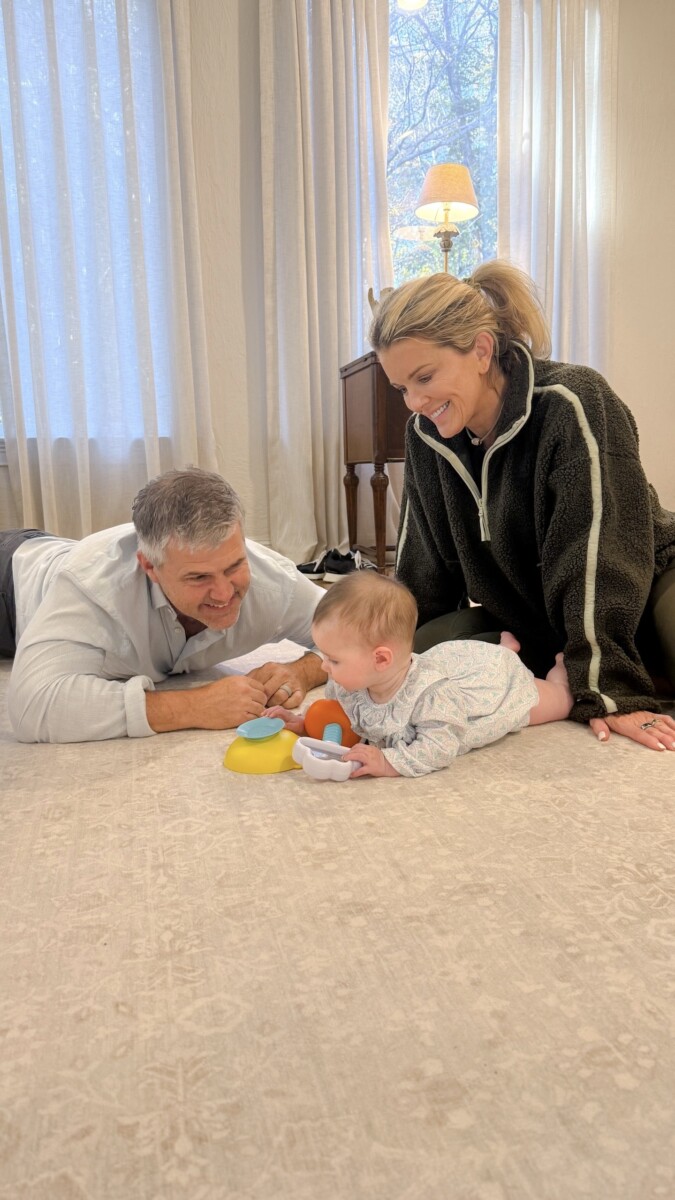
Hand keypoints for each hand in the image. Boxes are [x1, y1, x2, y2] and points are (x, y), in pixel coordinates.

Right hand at [146, 674, 266, 732]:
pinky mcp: (240, 717)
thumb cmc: (210, 694)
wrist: (197, 706)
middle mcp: (245, 691)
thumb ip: (243, 685)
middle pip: (263, 698)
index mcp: (242, 681)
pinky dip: (253, 720)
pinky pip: (255, 719)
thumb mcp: (228, 682)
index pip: (261, 687)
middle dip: (260, 703)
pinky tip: (245, 719)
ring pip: (261, 710)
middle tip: (253, 708)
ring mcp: (244, 705)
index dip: (259, 694)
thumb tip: (255, 691)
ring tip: (249, 714)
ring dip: (257, 713)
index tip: (255, 699)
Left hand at [247, 653, 324, 707]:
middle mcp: (281, 674)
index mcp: (270, 668)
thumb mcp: (264, 672)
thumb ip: (252, 679)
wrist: (300, 672)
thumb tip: (238, 689)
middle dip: (263, 701)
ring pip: (280, 698)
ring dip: (274, 704)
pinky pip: (292, 702)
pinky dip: (286, 706)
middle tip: (261, 705)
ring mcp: (292, 683)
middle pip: (268, 692)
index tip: (252, 699)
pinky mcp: (300, 692)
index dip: (254, 694)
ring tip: (272, 705)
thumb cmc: (277, 675)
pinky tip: (283, 704)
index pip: (257, 685)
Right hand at [263, 704, 305, 735]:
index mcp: (288, 714)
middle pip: (276, 708)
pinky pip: (275, 710)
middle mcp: (286, 712)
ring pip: (275, 708)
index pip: (280, 711)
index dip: (274, 713)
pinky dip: (269, 712)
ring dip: (268, 711)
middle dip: (269, 711)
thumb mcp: (294, 728)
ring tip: (262, 715)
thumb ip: (287, 726)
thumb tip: (279, 725)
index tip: (269, 717)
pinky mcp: (282, 714)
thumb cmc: (299, 726)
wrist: (304, 725)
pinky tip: (265, 715)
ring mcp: (284, 712)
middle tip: (264, 717)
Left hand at [345, 743, 399, 777]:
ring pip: (358, 756)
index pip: (358, 746)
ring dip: (350, 758)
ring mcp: (370, 760)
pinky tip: (351, 774)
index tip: (348, 752)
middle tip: (344, 757)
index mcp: (371, 748)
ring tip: (345, 761)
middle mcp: (370, 752)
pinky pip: (361, 770)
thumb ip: (367, 752)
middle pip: (357, 750)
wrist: (391, 766)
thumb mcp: (374, 752)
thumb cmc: (382, 760)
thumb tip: (356, 754)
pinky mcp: (371, 768)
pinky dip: (355, 772)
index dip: (351, 749)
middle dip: (349, 753)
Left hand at [590, 711, 674, 751]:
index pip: (639, 733)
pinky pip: (663, 718)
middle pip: (653, 731)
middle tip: (673, 748)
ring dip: (671, 734)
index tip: (659, 748)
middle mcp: (637, 719)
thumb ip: (599, 727)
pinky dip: (672, 725)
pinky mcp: (650, 713)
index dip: (649, 740)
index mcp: (624, 723)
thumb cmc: (603, 711)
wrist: (608, 694)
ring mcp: (645, 715)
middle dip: (665, 740)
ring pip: (661, 726)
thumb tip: (603, 738)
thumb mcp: (596, 717)